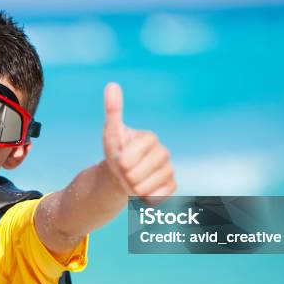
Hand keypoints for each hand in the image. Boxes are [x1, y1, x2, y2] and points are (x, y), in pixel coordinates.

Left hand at [103, 82, 176, 203]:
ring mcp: (169, 170)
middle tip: (124, 172)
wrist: (121, 176)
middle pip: (137, 173)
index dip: (122, 161)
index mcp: (150, 138)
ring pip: (145, 187)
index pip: (132, 155)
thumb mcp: (111, 133)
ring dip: (132, 189)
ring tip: (131, 182)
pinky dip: (145, 199)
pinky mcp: (172, 186)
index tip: (119, 159)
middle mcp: (163, 152)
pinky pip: (157, 197)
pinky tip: (142, 191)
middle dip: (125, 177)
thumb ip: (114, 111)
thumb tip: (112, 84)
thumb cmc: (116, 153)